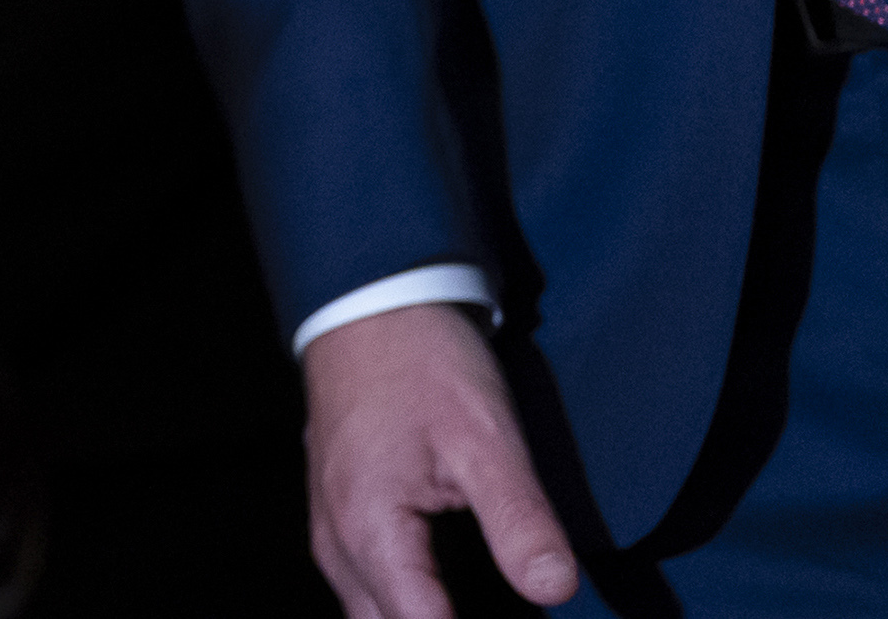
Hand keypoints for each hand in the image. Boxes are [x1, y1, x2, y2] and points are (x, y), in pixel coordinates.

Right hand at [304, 303, 579, 615]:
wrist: (368, 300)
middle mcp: (337, 545)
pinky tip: (457, 594)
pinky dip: (409, 604)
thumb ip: (519, 520)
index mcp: (369, 534)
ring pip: (371, 616)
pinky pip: (367, 588)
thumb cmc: (423, 362)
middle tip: (514, 612)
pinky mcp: (337, 514)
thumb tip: (558, 590)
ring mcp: (330, 531)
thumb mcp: (485, 437)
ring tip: (493, 606)